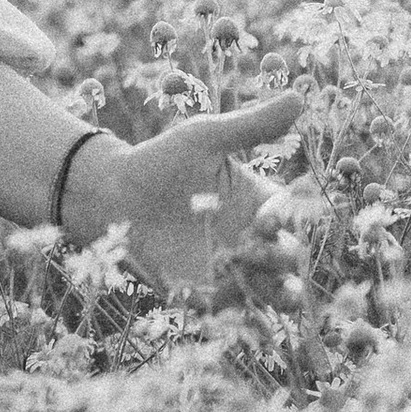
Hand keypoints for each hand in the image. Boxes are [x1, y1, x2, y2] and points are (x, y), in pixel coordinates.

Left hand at [68, 90, 305, 292]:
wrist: (110, 196)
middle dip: (285, 258)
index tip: (268, 217)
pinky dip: (246, 314)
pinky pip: (237, 312)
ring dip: (279, 293)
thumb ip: (251, 125)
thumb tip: (299, 97)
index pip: (293, 216)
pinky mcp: (209, 296)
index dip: (288, 220)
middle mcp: (255, 240)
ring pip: (274, 292)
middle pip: (289, 258)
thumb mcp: (205, 138)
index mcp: (262, 203)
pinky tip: (241, 311)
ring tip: (276, 292)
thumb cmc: (159, 160)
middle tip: (258, 249)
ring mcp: (235, 271)